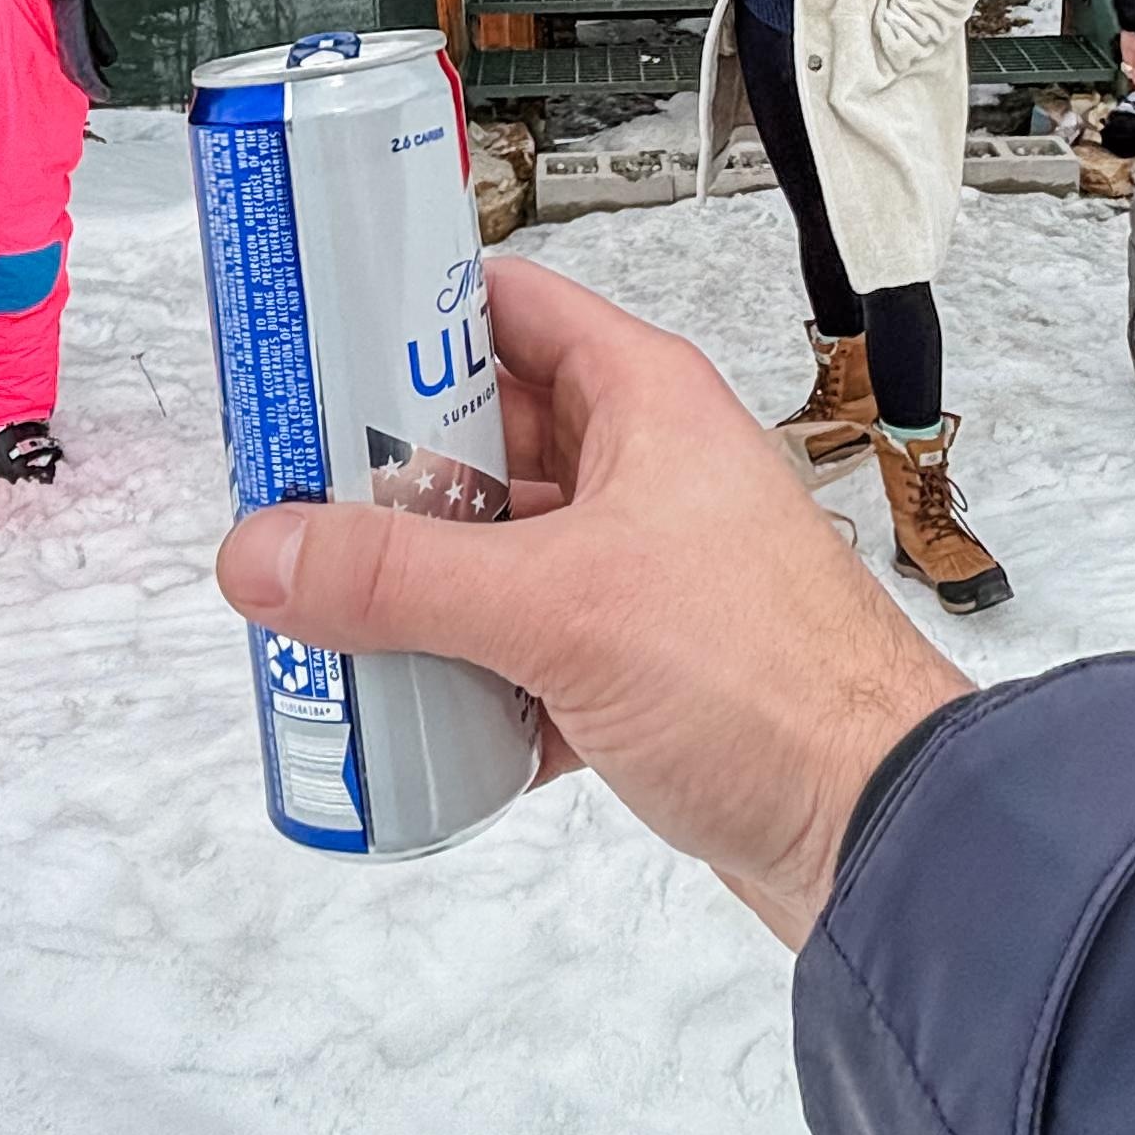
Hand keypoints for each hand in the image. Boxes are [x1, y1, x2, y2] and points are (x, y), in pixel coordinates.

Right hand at [215, 265, 969, 945]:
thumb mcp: (556, 607)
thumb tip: (253, 554)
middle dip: (381, 473)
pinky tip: (403, 716)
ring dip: (417, 588)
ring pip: (498, 552)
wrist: (881, 828)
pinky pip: (525, 651)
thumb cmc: (756, 674)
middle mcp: (645, 468)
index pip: (506, 305)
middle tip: (275, 501)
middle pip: (482, 436)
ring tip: (313, 613)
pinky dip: (468, 678)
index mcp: (642, 400)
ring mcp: (645, 571)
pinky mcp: (643, 669)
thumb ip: (398, 581)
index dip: (403, 306)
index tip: (300, 334)